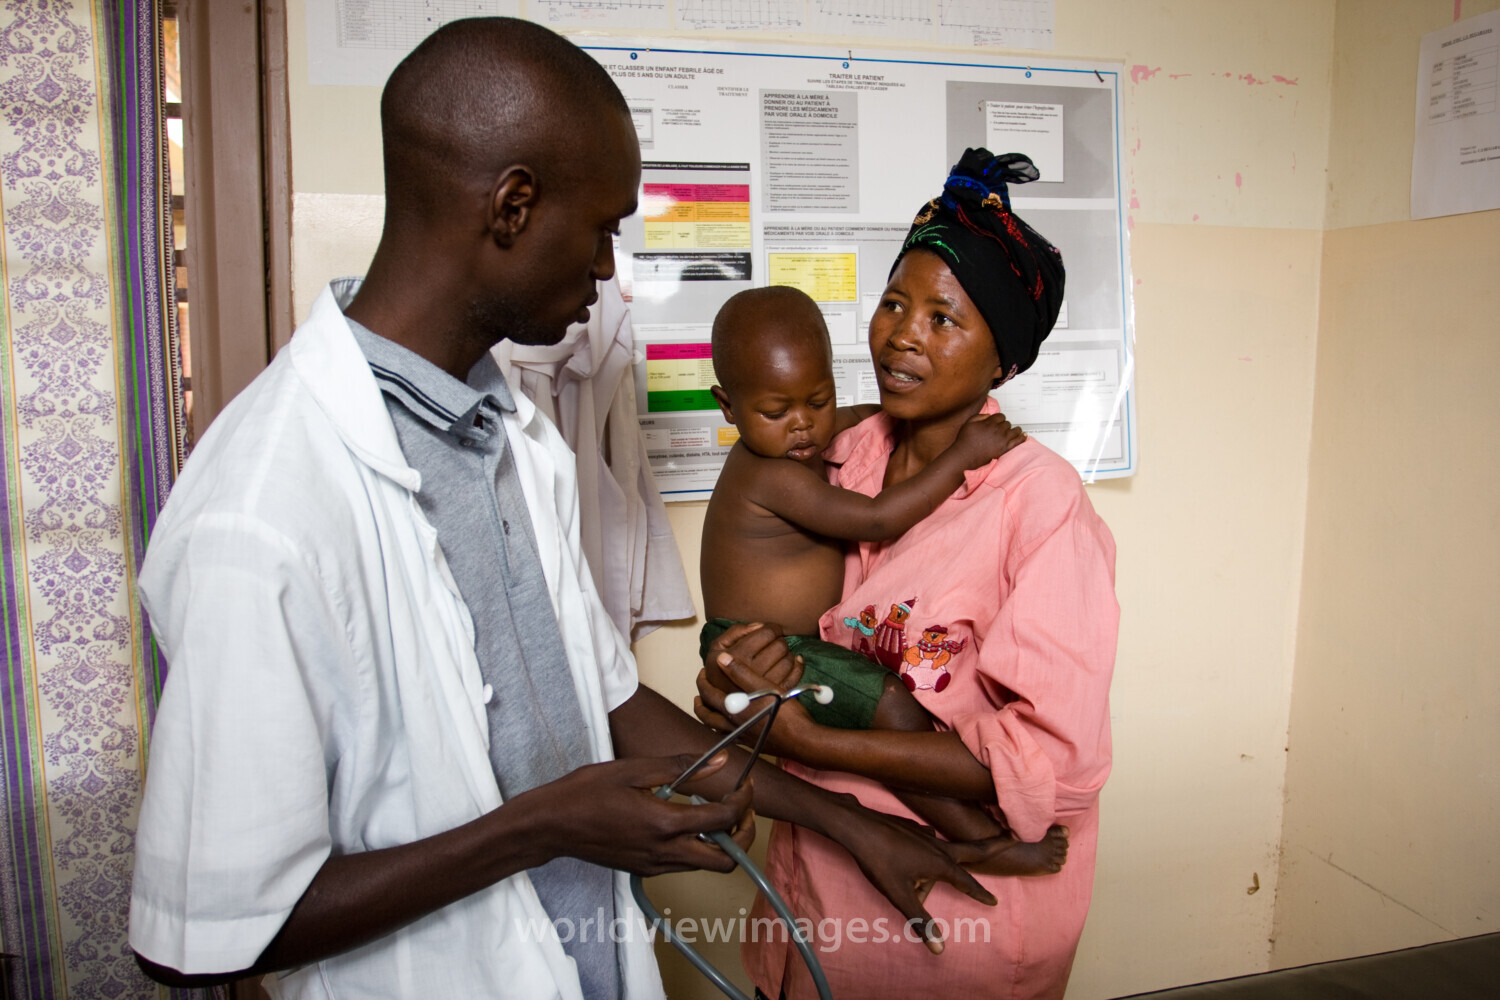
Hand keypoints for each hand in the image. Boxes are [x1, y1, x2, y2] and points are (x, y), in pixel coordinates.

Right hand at [521, 751, 754, 875]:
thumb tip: (721, 761)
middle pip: (726, 861)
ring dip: (721, 843)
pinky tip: (685, 821)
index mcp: (664, 824)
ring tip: (714, 812)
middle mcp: (664, 852)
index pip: (724, 820)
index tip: (745, 785)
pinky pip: (684, 864)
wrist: (551, 825)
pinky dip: (697, 847)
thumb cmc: (586, 792)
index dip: (744, 802)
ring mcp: (655, 865)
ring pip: (706, 866)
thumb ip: (681, 767)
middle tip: (740, 809)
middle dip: (743, 836)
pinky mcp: (645, 869)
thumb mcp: (634, 770)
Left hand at [693, 654, 809, 758]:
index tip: (701, 673)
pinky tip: (731, 724)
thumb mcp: (765, 686)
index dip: (702, 682)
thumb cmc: (786, 712)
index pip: (708, 695)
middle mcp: (733, 726)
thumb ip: (741, 672)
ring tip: (709, 709)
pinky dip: (723, 729)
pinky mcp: (752, 744)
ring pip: (716, 728)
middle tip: (699, 694)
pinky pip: (729, 737)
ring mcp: (742, 737)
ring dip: (710, 717)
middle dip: (701, 703)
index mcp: (733, 710)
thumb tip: (721, 658)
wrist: (803, 740)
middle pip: (707, 715)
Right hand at [703, 621, 800, 691]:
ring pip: (788, 661)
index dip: (773, 628)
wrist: (719, 704)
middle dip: (779, 641)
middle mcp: (753, 670)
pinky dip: (797, 667)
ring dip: (787, 654)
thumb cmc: (719, 671)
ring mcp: (765, 686)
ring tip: (780, 654)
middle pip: (780, 646)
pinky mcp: (774, 696)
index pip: (767, 633)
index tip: (772, 630)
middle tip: (775, 643)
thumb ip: (734, 632)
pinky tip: (794, 662)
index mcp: (739, 655)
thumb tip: (759, 626)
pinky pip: (794, 677)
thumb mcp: (717, 648)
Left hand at [827, 797, 996, 953]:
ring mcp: (925, 835)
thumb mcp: (900, 896)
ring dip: (952, 854)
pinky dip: (927, 849)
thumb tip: (940, 949)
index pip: (966, 883)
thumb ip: (921, 921)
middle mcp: (938, 847)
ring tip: (931, 865)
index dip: (980, 894)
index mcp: (940, 864)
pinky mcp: (911, 828)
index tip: (994, 901)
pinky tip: (917, 851)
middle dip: (994, 846)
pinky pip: (925, 842)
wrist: (858, 826)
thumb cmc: (879, 862)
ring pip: (943, 849)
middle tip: (1013, 839)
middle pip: (972, 849)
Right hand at [951, 412, 1025, 468]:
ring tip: (1016, 431)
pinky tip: (1024, 436)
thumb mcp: (968, 423)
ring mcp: (1002, 439)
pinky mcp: (1005, 448)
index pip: (1000, 416)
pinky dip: (1022, 437)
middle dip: (1005, 425)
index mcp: (989, 422)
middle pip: (1007, 423)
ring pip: (1015, 430)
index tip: (998, 421)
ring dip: (1015, 430)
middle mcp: (997, 430)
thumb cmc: (965, 441)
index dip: (999, 418)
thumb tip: (988, 416)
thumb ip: (979, 416)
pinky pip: (1018, 441)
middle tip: (1003, 429)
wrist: (965, 456)